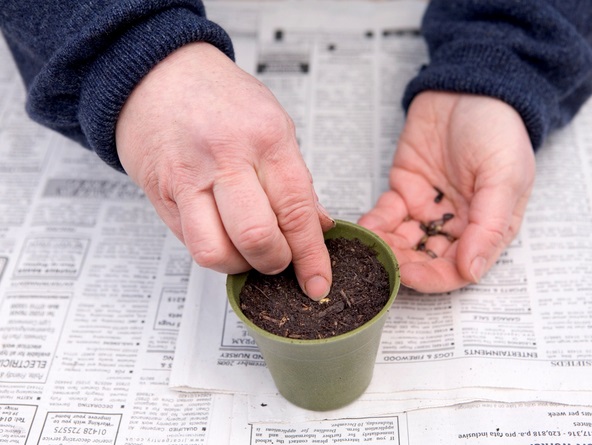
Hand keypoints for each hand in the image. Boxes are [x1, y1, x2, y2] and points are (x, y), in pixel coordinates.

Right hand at [115, 42, 333, 299]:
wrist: (156, 72)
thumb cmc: (218, 95)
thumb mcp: (272, 123)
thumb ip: (295, 179)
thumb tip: (318, 226)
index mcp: (266, 137)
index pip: (296, 210)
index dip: (311, 256)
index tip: (318, 283)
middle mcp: (226, 157)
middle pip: (256, 237)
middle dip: (274, 263)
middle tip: (279, 259)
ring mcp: (188, 177)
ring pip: (215, 251)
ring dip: (239, 265)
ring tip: (247, 251)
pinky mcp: (161, 195)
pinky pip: (188, 242)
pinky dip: (213, 251)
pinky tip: (222, 235)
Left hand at [359, 91, 534, 292]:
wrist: (469, 86)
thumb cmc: (497, 130)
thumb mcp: (505, 176)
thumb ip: (489, 226)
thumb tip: (473, 271)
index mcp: (487, 228)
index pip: (459, 269)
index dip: (434, 278)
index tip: (409, 275)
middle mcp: (456, 225)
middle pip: (427, 260)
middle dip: (403, 265)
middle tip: (382, 263)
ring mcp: (427, 209)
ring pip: (403, 242)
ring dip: (385, 248)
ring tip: (369, 246)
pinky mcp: (404, 190)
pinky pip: (386, 216)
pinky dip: (374, 224)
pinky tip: (364, 227)